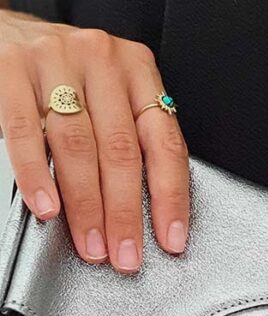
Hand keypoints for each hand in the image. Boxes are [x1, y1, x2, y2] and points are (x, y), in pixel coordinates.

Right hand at [0, 9, 188, 272]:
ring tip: (91, 243)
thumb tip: (148, 212)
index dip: (170, 198)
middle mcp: (102, 62)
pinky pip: (25, 132)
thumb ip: (132, 139)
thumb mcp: (112, 95)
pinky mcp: (11, 68)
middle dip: (125, 214)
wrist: (9, 30)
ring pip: (78, 146)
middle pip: (121, 151)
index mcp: (137, 71)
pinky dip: (37, 176)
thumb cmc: (69, 73)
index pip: (164, 143)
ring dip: (86, 206)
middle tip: (125, 253)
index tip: (170, 238)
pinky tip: (48, 208)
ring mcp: (55, 61)